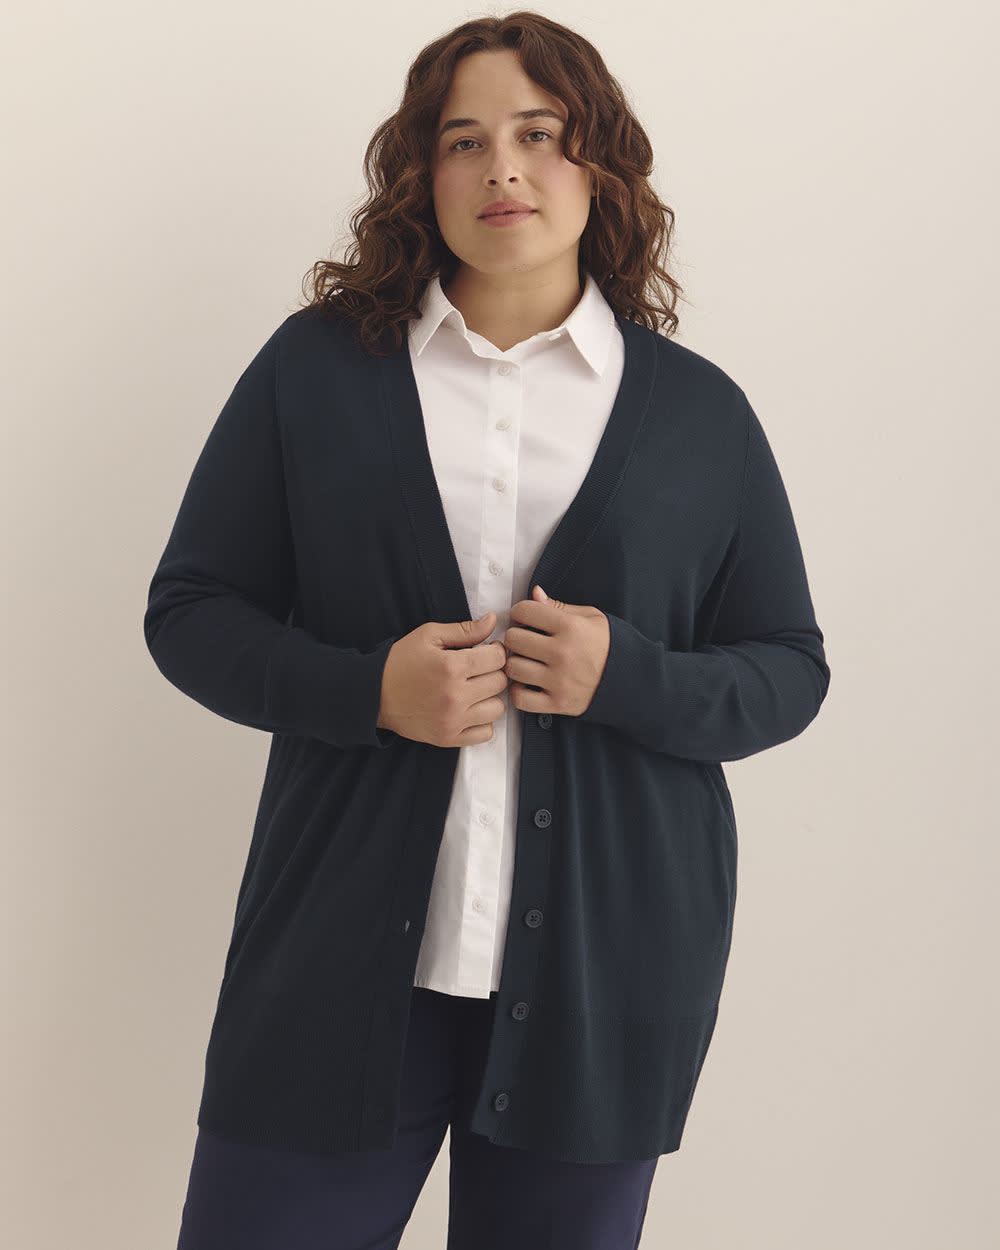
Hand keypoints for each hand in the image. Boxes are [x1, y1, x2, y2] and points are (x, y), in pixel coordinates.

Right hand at [378, 611, 507, 746]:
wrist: (373, 695)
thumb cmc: (401, 661)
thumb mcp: (429, 636)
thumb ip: (464, 630)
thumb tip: (493, 621)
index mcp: (452, 667)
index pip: (497, 658)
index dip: (494, 651)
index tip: (485, 651)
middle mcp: (455, 696)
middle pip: (500, 682)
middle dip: (492, 671)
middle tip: (477, 669)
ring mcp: (453, 720)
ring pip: (497, 708)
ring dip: (489, 697)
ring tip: (474, 690)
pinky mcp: (449, 738)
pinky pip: (486, 733)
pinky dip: (483, 721)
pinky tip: (470, 709)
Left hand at [501, 585, 609, 716]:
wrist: (634, 680)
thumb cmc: (610, 645)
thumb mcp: (591, 617)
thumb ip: (559, 607)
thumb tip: (535, 593)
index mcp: (571, 627)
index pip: (525, 611)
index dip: (521, 611)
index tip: (525, 618)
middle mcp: (563, 653)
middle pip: (514, 639)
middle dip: (515, 636)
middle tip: (524, 639)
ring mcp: (559, 680)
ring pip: (513, 668)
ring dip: (515, 663)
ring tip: (525, 661)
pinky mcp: (558, 703)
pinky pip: (520, 699)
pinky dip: (518, 691)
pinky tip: (527, 683)